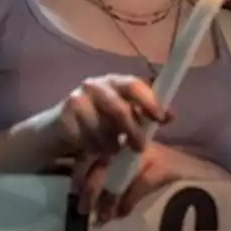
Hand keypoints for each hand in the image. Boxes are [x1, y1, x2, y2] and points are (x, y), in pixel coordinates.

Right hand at [49, 74, 169, 154]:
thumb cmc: (100, 120)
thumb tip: (171, 116)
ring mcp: (76, 99)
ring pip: (102, 128)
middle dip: (132, 131)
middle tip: (140, 148)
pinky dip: (93, 148)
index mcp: (115, 82)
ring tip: (111, 147)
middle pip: (119, 109)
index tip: (161, 119)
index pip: (134, 85)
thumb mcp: (125, 115)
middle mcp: (95, 85)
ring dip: (110, 143)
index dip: (149, 102)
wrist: (60, 128)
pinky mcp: (62, 117)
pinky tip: (92, 147)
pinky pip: (85, 138)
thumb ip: (146, 114)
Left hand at [72, 142, 226, 222]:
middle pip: (103, 160)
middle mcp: (139, 144)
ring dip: (106, 198)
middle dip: (90, 186)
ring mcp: (152, 154)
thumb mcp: (145, 180)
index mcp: (131, 144)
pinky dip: (128, 200)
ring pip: (117, 173)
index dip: (82, 169)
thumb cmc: (179, 183)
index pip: (98, 150)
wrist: (213, 182)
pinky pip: (138, 183)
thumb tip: (98, 206)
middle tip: (82, 209)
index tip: (73, 190)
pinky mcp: (165, 166)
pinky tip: (123, 214)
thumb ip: (124, 186)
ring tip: (100, 217)